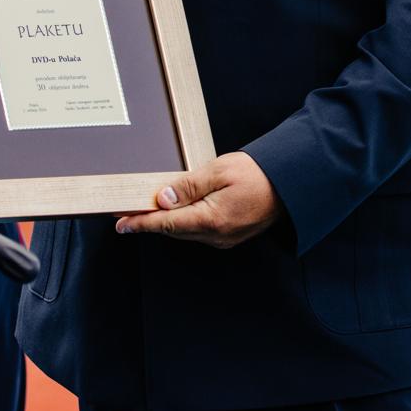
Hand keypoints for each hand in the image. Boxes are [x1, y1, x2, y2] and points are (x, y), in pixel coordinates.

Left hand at [113, 152, 280, 248]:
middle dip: (149, 221)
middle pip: (173, 230)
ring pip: (185, 232)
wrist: (289, 184)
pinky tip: (175, 211)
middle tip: (127, 210)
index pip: (166, 223)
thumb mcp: (218, 171)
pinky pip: (197, 231)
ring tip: (146, 209)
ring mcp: (223, 238)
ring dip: (165, 222)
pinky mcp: (229, 236)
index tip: (121, 223)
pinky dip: (182, 222)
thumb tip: (162, 200)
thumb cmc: (256, 173)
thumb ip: (188, 186)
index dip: (141, 223)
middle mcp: (216, 235)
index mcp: (212, 219)